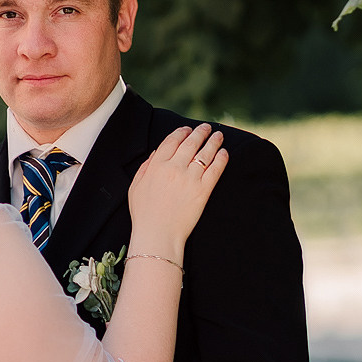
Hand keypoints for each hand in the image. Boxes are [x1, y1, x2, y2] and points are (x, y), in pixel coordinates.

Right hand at [126, 123, 227, 262]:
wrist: (158, 234)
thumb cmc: (144, 214)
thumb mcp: (136, 186)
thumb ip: (146, 167)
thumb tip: (157, 152)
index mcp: (157, 165)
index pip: (172, 141)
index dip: (181, 132)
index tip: (187, 129)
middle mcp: (174, 168)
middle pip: (191, 143)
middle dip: (200, 132)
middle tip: (207, 128)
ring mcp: (190, 178)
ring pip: (205, 153)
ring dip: (214, 141)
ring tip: (219, 136)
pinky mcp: (203, 190)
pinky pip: (215, 169)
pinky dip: (221, 159)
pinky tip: (224, 153)